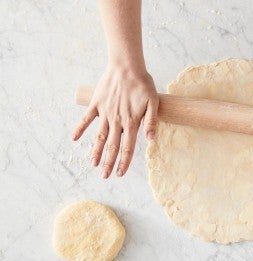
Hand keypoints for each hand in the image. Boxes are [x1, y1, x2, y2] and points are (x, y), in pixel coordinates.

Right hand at [72, 63, 158, 178]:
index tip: (120, 173)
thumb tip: (150, 140)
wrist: (126, 66)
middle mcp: (116, 120)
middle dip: (108, 162)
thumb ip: (152, 121)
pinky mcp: (96, 104)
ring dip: (95, 151)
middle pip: (111, 145)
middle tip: (105, 176)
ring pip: (99, 136)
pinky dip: (80, 129)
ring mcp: (104, 112)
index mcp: (131, 122)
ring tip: (92, 164)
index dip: (124, 161)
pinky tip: (74, 139)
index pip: (128, 147)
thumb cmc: (142, 84)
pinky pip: (86, 119)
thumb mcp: (153, 102)